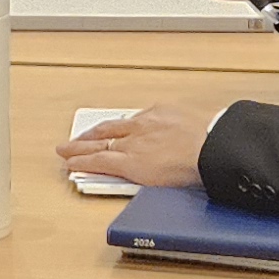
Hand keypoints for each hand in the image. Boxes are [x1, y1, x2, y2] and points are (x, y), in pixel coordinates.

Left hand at [55, 100, 223, 190]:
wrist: (212, 148)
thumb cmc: (212, 140)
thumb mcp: (197, 124)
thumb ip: (183, 130)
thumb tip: (187, 138)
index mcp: (159, 114)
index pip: (129, 122)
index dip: (115, 129)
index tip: (108, 131)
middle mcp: (141, 126)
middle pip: (108, 130)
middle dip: (90, 135)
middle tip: (76, 138)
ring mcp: (133, 144)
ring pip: (98, 145)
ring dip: (79, 147)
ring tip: (65, 150)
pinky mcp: (129, 162)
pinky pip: (98, 161)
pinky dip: (82, 162)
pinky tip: (71, 164)